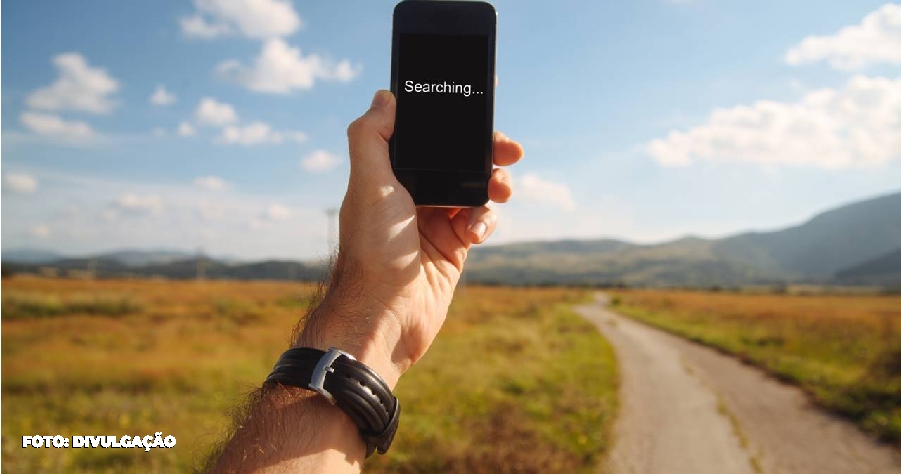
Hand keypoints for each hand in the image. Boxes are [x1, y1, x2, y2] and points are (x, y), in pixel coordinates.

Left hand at [296, 90, 523, 386]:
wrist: (386, 316)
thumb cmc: (372, 251)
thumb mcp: (368, 186)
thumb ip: (372, 137)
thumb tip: (384, 97)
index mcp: (389, 176)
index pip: (427, 138)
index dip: (454, 125)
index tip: (480, 112)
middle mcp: (411, 195)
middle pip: (458, 161)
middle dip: (486, 153)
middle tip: (510, 151)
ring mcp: (434, 221)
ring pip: (475, 189)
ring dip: (492, 185)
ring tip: (500, 192)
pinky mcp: (453, 248)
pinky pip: (480, 221)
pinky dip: (485, 220)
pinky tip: (476, 232)